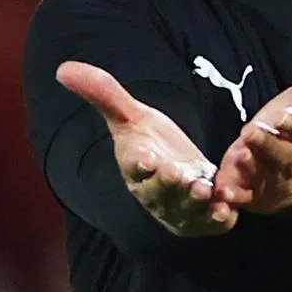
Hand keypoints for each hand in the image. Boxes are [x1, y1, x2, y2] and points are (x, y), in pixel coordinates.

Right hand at [56, 62, 236, 236]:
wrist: (181, 169)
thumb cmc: (151, 142)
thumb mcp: (130, 116)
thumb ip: (103, 93)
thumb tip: (62, 68)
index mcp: (136, 167)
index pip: (135, 167)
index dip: (141, 165)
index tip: (147, 159)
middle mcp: (155, 193)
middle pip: (161, 192)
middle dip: (170, 185)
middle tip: (180, 175)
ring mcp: (180, 210)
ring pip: (187, 210)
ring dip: (195, 203)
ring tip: (206, 191)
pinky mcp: (205, 220)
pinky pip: (212, 223)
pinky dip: (220, 218)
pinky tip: (229, 209)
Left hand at [213, 48, 291, 213]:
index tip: (291, 113)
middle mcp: (288, 161)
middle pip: (280, 155)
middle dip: (268, 144)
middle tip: (252, 131)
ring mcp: (267, 180)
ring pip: (259, 175)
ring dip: (249, 168)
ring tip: (239, 156)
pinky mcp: (247, 193)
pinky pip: (240, 198)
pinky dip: (232, 198)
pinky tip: (222, 193)